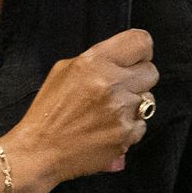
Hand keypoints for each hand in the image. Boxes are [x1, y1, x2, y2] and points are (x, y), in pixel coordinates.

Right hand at [0, 30, 157, 192]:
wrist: (40, 150)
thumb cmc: (48, 111)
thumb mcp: (63, 71)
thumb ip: (96, 60)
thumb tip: (121, 59)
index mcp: (95, 63)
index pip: (141, 42)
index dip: (142, 51)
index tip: (137, 59)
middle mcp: (112, 84)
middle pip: (151, 72)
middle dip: (138, 79)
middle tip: (120, 88)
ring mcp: (122, 111)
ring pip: (148, 100)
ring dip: (133, 104)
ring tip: (109, 112)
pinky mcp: (126, 135)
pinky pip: (142, 125)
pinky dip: (128, 127)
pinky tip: (108, 129)